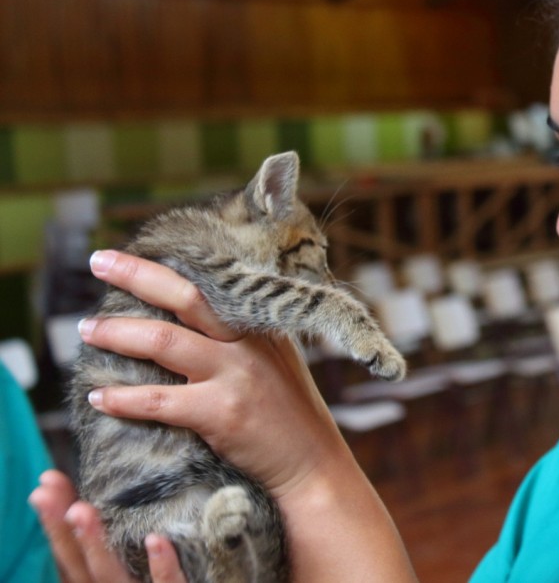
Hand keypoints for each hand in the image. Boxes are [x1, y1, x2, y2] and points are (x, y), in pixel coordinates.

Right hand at [29, 470, 185, 582]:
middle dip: (61, 531)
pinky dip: (162, 566)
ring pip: (111, 576)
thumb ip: (119, 539)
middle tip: (46, 493)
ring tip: (81, 509)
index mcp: (101, 582)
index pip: (70, 555)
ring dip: (94, 544)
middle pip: (79, 565)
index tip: (45, 484)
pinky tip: (156, 540)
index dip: (54, 523)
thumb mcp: (134, 565)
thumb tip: (108, 491)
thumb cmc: (157, 577)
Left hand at [78, 250, 348, 497]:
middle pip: (185, 296)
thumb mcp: (277, 360)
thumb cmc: (290, 415)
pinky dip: (122, 398)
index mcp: (259, 326)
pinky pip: (157, 400)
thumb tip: (195, 321)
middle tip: (98, 261)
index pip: (207, 284)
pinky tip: (98, 397)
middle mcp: (247, 343)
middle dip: (136, 275)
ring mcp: (235, 376)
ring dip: (117, 333)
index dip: (163, 268)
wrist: (311, 463)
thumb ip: (243, 339)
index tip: (126, 256)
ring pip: (163, 341)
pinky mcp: (221, 413)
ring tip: (87, 330)